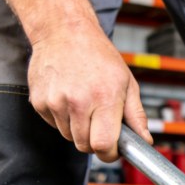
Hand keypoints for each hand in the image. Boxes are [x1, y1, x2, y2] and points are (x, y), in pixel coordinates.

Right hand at [27, 21, 150, 161]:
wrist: (63, 31)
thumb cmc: (98, 55)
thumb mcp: (126, 82)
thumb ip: (136, 115)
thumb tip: (145, 141)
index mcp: (104, 98)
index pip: (103, 145)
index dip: (109, 153)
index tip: (112, 149)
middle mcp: (78, 102)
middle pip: (84, 145)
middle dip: (94, 141)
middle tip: (98, 123)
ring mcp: (55, 102)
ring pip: (68, 136)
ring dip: (77, 129)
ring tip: (82, 104)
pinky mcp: (39, 101)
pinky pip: (53, 124)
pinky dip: (61, 118)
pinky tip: (67, 97)